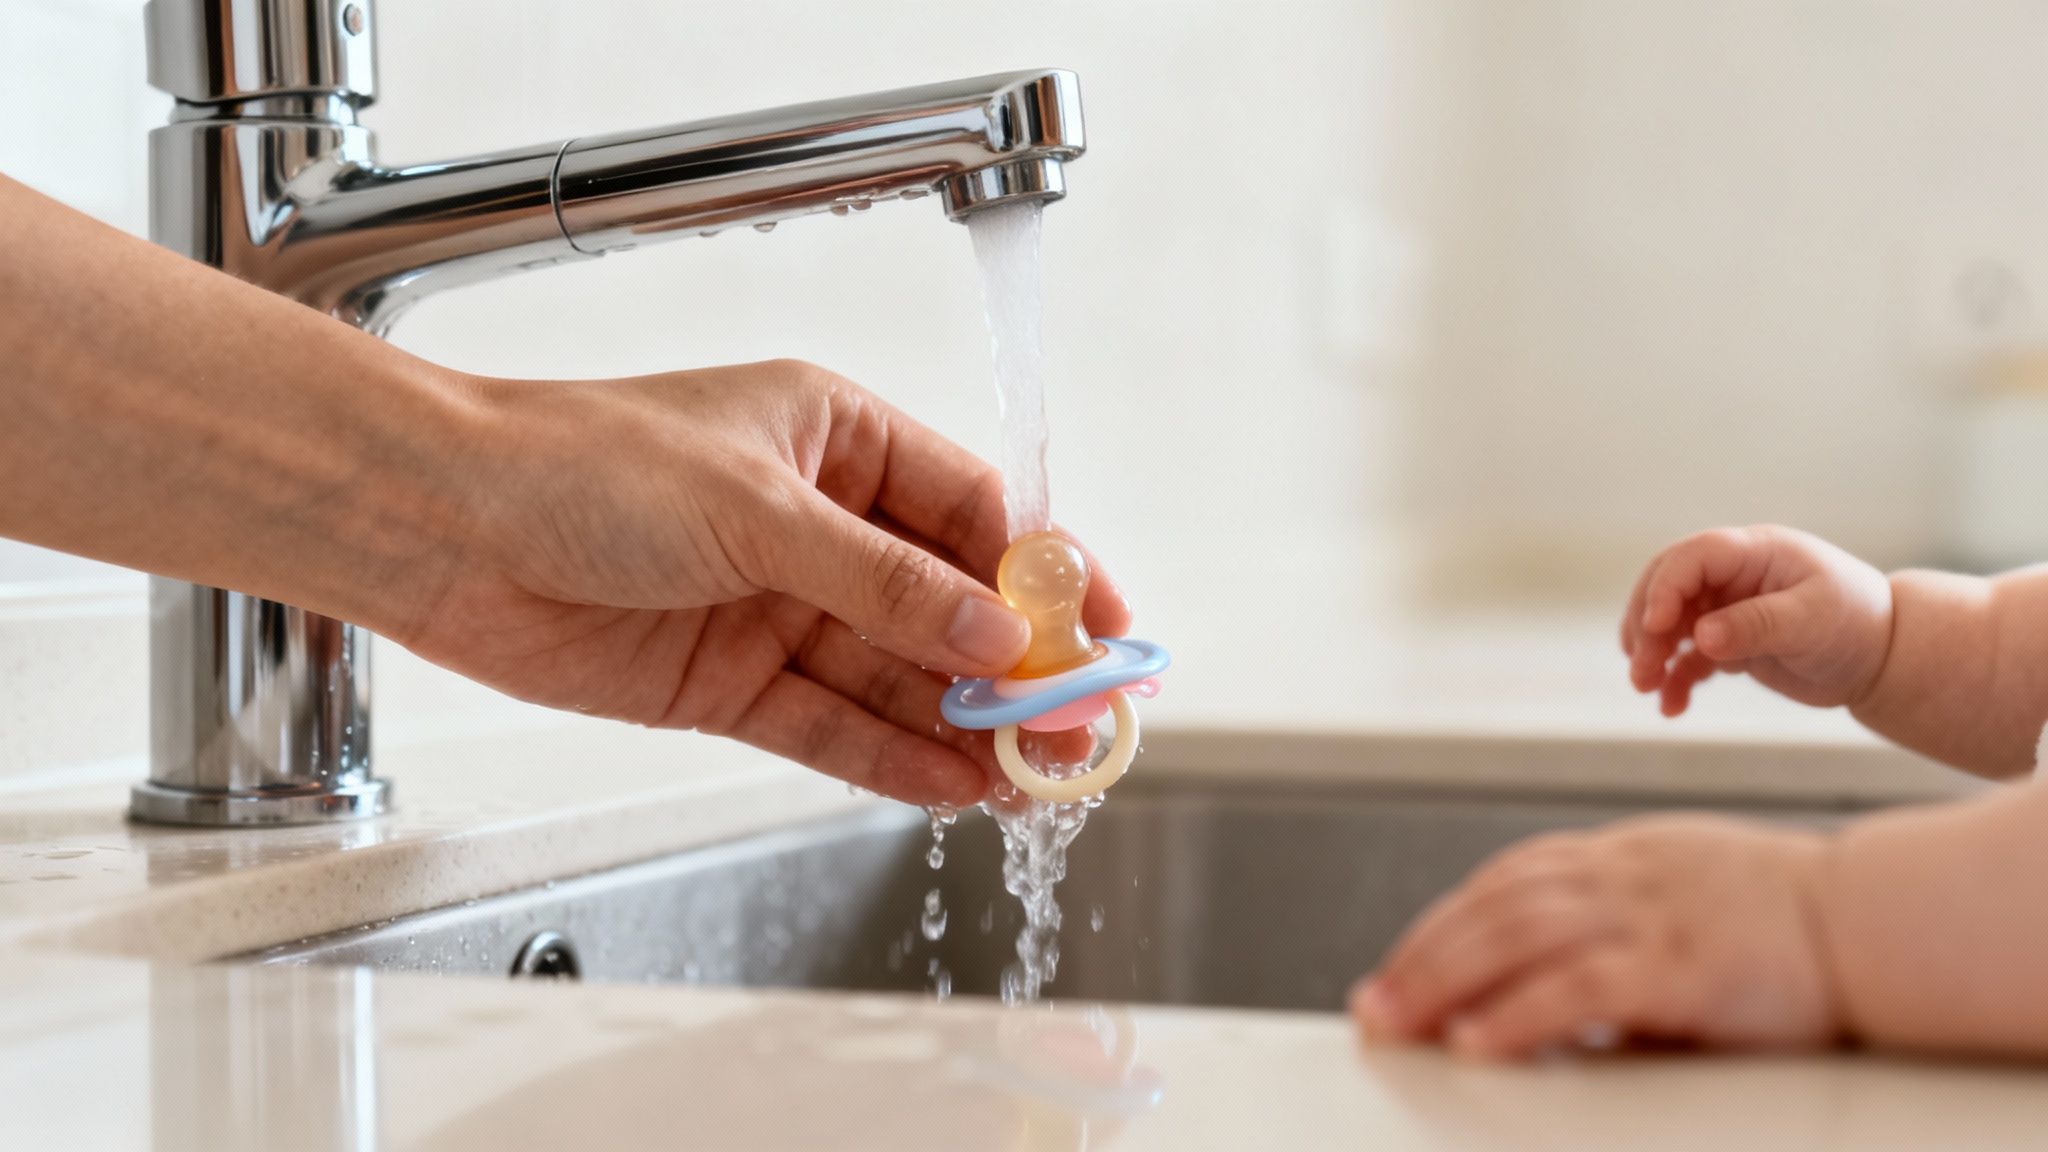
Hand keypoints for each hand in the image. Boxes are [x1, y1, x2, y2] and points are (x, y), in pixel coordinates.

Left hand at [398, 359, 1129, 807]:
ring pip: (897, 680)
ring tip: (1032, 779)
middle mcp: (819, 527)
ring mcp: (778, 609)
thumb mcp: (757, 508)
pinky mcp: (731, 682)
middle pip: (947, 610)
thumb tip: (997, 636)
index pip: (976, 515)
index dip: (1052, 579)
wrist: (441, 528)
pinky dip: (889, 760)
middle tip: (1078, 732)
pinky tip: (951, 789)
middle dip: (1017, 673)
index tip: (1110, 634)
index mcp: (838, 440)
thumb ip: (883, 582)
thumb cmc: (579, 465)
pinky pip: (832, 727)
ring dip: (964, 729)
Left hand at [1351, 816, 1841, 1060]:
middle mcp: (1622, 874)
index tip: (1396, 969)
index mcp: (1619, 855)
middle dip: (1422, 958)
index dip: (1440, 924)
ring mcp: (1650, 914)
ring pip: (1517, 936)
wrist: (1872, 921)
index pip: (1504, 882)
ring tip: (1400, 1024)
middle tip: (1375, 1007)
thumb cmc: (1776, 923)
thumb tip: (1529, 989)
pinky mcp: (1681, 965)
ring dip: (1443, 982)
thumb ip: (1608, 930)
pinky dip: (1516, 1013)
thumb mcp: (1678, 901)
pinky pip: (1577, 986)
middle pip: (1493, 907)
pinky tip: (1477, 1040)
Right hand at [1621, 525, 1891, 715]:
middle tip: (1641, 667)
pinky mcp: (1727, 642)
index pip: (1694, 557)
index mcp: (1754, 552)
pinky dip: (1675, 680)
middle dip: (1647, 625)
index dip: (1666, 587)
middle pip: (1669, 588)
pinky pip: (1688, 657)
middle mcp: (1732, 576)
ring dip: (1652, 653)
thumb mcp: (1811, 620)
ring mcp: (1726, 608)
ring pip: (1670, 624)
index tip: (1655, 627)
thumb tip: (1701, 637)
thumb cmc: (1856, 622)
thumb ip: (1756, 625)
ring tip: (1645, 686)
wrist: (1882, 655)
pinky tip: (1671, 706)